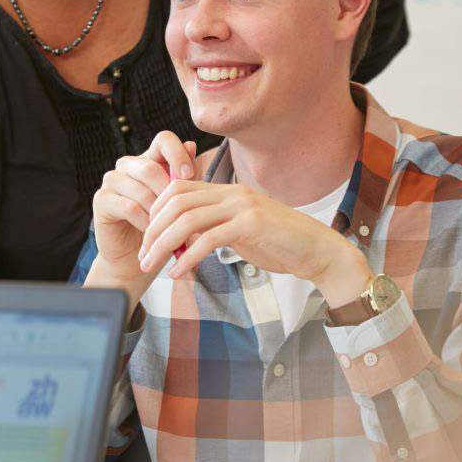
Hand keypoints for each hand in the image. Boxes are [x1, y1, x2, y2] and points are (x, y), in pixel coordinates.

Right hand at [89, 130, 198, 287]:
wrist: (139, 257)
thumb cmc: (164, 227)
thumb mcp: (181, 201)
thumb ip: (185, 176)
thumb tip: (191, 145)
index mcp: (150, 159)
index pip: (163, 140)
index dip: (177, 153)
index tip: (189, 175)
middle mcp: (128, 166)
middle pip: (150, 167)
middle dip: (168, 193)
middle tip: (179, 213)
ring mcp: (112, 181)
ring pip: (140, 189)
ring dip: (158, 212)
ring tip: (168, 228)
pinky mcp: (101, 199)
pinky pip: (129, 207)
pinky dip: (144, 222)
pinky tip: (152, 233)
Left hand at [139, 181, 371, 303]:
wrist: (319, 252)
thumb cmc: (280, 244)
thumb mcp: (240, 232)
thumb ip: (213, 229)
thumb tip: (182, 243)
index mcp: (228, 191)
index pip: (178, 188)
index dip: (155, 209)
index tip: (146, 236)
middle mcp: (232, 193)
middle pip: (176, 202)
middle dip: (153, 229)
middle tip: (142, 255)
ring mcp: (242, 207)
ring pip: (187, 220)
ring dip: (163, 244)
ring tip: (151, 266)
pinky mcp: (251, 225)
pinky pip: (208, 239)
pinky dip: (187, 258)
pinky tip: (178, 273)